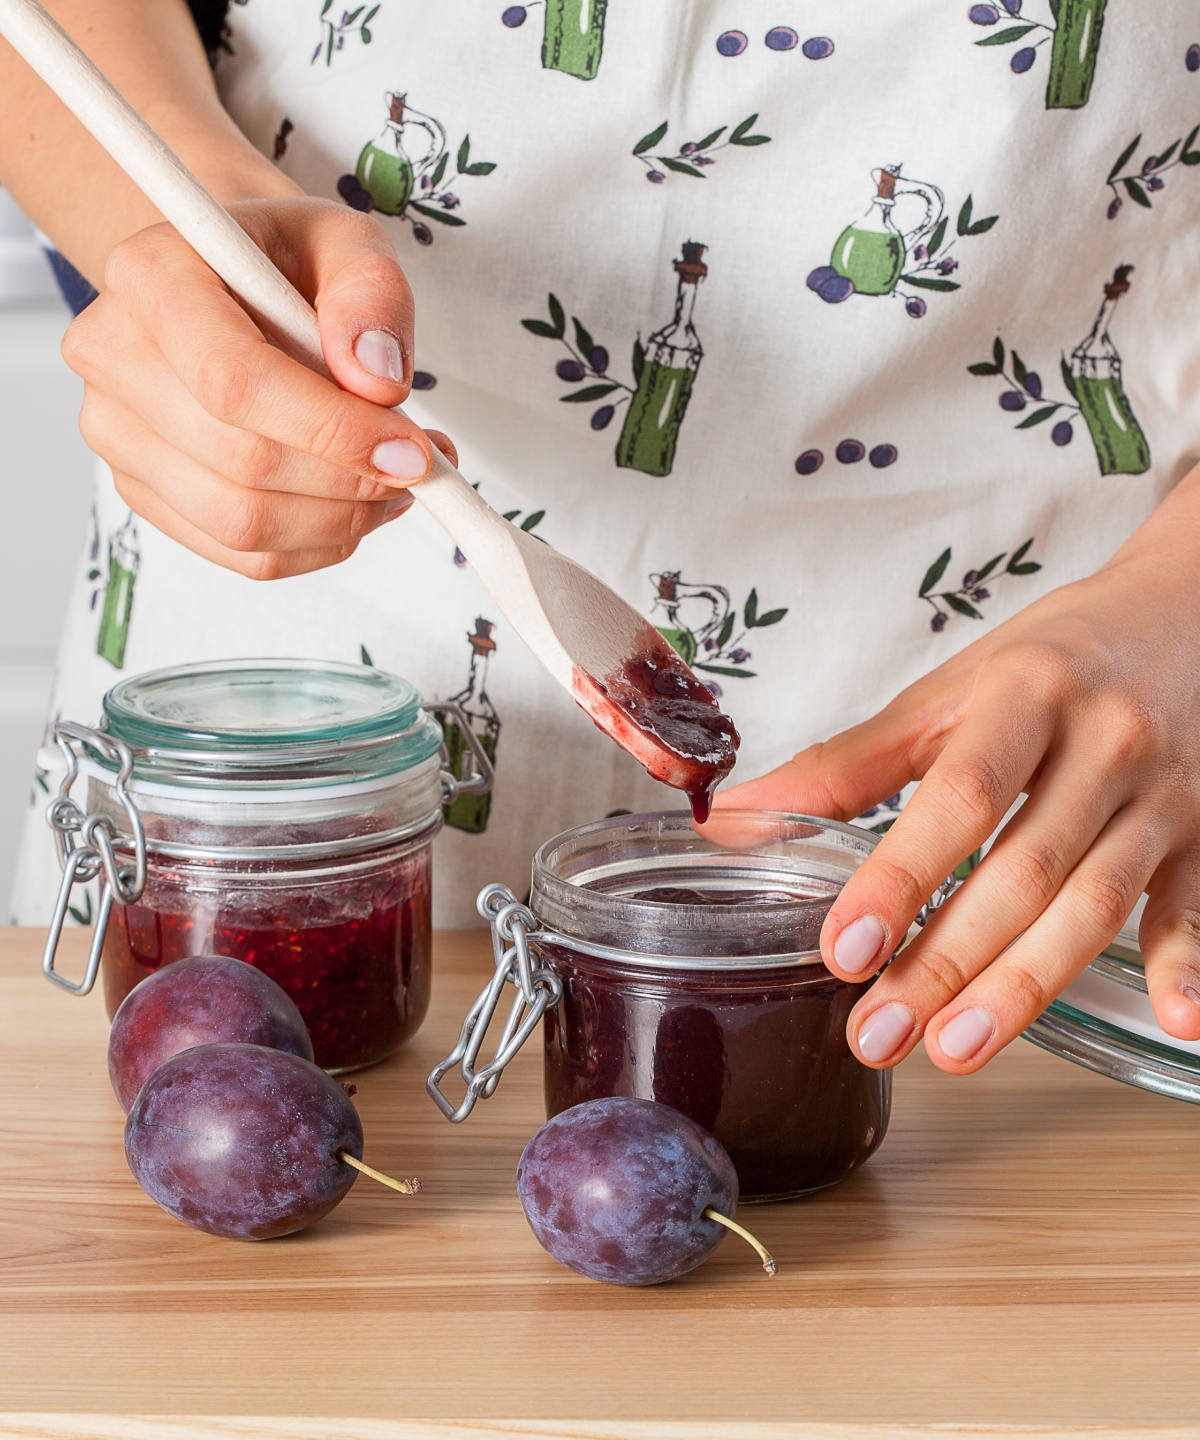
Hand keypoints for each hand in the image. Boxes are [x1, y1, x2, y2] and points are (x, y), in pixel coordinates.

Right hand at [63, 196, 455, 578]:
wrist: (233, 285)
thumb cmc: (287, 261)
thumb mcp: (346, 242)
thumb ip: (371, 295)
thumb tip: (379, 381)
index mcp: (150, 276)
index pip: (234, 382)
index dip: (332, 431)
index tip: (411, 450)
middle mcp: (113, 355)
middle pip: (242, 463)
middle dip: (352, 482)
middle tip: (420, 467)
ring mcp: (117, 432)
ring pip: (242, 523)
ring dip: (343, 520)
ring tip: (395, 482)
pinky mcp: (142, 490)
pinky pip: (242, 554)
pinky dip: (318, 544)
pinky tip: (352, 503)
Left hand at [712, 468, 1199, 1073]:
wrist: (1185, 615)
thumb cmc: (1050, 660)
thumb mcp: (948, 693)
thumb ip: (848, 762)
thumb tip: (733, 816)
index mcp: (1026, 696)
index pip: (961, 797)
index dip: (901, 876)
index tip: (844, 948)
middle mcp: (1102, 744)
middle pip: (1023, 869)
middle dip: (946, 960)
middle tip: (878, 1031)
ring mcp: (1162, 794)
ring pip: (1095, 904)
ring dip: (1026, 987)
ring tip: (953, 1049)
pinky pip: (1195, 905)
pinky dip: (1190, 965)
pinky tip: (1175, 1022)